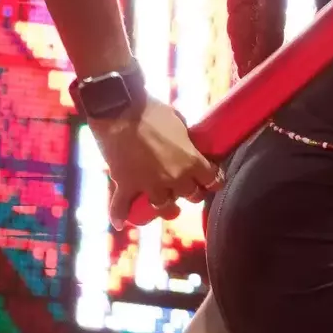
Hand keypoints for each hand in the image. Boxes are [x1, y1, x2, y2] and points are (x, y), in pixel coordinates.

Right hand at [93, 98, 222, 229]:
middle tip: (188, 188)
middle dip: (192, 192)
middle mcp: (174, 178)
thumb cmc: (153, 110)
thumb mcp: (180, 122)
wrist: (120, 110)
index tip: (212, 179)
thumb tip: (186, 143)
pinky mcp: (125, 185)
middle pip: (190, 196)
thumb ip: (186, 139)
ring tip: (169, 208)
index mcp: (191, 161)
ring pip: (163, 207)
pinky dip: (119, 215)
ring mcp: (149, 185)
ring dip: (166, 208)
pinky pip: (121, 207)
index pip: (211, 180)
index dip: (213, 180)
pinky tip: (120, 222)